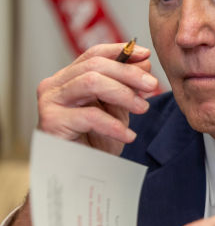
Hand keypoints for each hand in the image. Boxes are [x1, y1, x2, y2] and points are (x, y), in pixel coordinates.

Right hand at [36, 42, 157, 154]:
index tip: (147, 56)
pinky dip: (114, 125)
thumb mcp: (116, 110)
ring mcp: (50, 102)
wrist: (77, 174)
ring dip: (123, 93)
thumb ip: (126, 87)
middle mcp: (55, 86)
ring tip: (142, 108)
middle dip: (128, 73)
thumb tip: (143, 61)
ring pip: (91, 83)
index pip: (94, 55)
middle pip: (95, 66)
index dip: (121, 52)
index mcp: (69, 79)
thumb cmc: (94, 142)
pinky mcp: (51, 122)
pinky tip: (128, 136)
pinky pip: (89, 115)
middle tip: (152, 85)